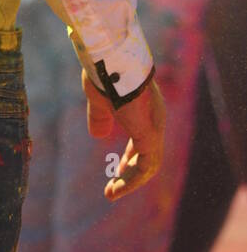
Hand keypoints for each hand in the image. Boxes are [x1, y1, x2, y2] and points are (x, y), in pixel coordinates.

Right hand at [81, 69, 165, 201]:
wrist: (110, 58)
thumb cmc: (104, 72)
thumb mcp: (99, 99)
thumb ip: (100, 117)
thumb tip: (98, 136)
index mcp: (143, 108)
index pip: (142, 139)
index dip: (130, 157)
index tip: (117, 170)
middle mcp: (154, 117)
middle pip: (148, 154)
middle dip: (131, 172)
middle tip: (114, 187)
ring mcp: (154, 126)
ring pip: (149, 163)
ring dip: (131, 181)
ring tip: (111, 193)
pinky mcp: (149, 134)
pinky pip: (146, 165)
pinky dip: (133, 180)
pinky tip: (117, 187)